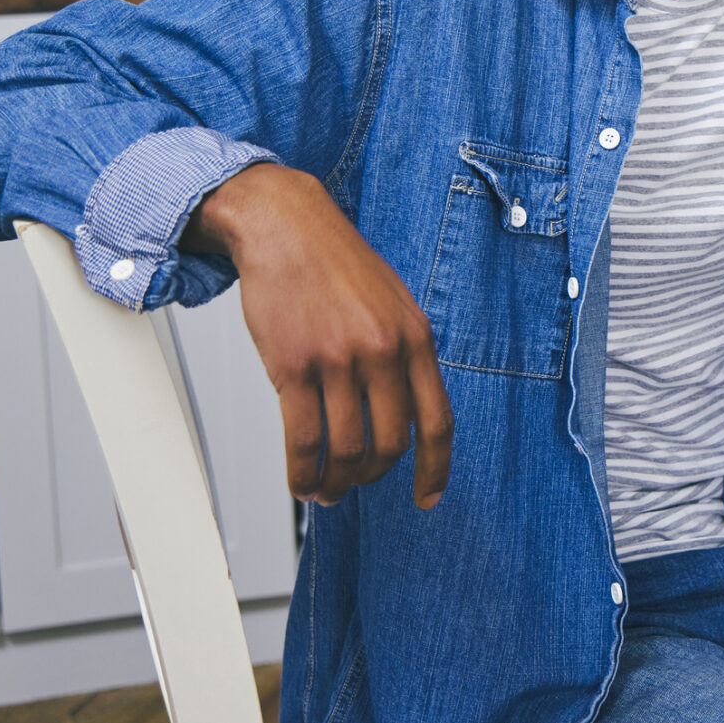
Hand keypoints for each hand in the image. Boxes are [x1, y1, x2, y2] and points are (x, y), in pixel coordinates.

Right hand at [184, 163, 453, 509]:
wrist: (287, 226)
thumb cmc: (337, 265)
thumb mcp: (394, 304)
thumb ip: (406, 355)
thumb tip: (407, 415)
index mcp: (417, 338)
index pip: (437, 422)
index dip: (435, 469)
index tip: (427, 497)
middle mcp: (384, 351)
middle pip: (389, 447)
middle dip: (371, 477)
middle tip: (355, 485)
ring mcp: (339, 360)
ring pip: (345, 451)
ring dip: (335, 484)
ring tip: (324, 489)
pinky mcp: (293, 366)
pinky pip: (303, 441)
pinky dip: (302, 474)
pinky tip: (301, 480)